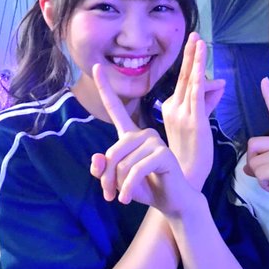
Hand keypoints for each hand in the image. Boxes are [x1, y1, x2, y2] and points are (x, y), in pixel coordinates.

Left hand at [89, 63, 192, 215]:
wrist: (172, 201)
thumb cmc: (145, 188)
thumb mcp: (118, 181)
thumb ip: (103, 170)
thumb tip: (96, 160)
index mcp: (131, 135)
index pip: (116, 108)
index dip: (106, 88)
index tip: (96, 67)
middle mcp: (144, 134)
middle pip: (112, 151)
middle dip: (106, 177)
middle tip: (108, 195)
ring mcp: (155, 142)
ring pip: (122, 163)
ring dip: (118, 185)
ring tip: (122, 197)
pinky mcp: (163, 154)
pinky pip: (136, 170)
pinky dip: (128, 187)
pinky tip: (127, 198)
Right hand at [161, 32, 224, 189]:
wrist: (184, 177)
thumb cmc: (191, 153)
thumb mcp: (200, 123)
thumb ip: (209, 101)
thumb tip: (219, 82)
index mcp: (170, 108)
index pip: (183, 82)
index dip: (190, 63)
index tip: (194, 45)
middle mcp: (173, 107)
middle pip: (184, 76)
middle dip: (190, 54)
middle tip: (194, 35)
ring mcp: (181, 112)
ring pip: (191, 81)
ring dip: (196, 59)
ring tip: (199, 41)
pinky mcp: (193, 119)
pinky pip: (196, 91)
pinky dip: (199, 72)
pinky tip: (201, 58)